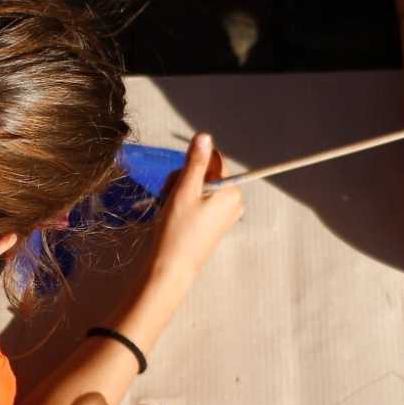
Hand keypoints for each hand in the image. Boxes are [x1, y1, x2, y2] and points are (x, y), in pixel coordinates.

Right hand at [148, 133, 243, 276]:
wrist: (172, 268)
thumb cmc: (178, 229)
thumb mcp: (185, 190)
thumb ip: (195, 162)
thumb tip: (205, 135)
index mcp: (232, 191)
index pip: (213, 160)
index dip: (192, 165)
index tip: (178, 180)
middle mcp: (234, 201)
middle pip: (207, 173)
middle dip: (185, 179)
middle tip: (169, 195)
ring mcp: (226, 214)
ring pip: (200, 187)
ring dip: (181, 190)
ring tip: (169, 207)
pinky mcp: (216, 224)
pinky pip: (201, 202)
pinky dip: (185, 203)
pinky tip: (174, 214)